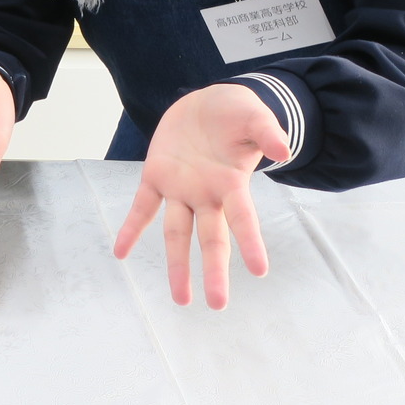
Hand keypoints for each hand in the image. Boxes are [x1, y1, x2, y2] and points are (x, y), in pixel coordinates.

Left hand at [113, 84, 284, 309]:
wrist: (208, 102)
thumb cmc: (238, 114)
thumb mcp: (255, 117)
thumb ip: (268, 132)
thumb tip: (284, 148)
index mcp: (232, 183)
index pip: (243, 218)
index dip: (250, 242)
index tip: (259, 271)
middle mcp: (207, 194)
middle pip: (212, 238)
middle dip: (214, 270)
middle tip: (217, 303)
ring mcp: (181, 188)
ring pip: (177, 232)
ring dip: (177, 264)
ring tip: (181, 298)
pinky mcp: (156, 176)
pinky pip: (142, 207)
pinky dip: (130, 229)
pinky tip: (120, 252)